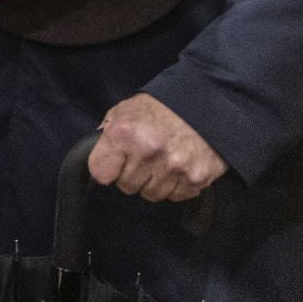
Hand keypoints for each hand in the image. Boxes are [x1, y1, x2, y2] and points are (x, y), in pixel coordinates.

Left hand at [89, 93, 227, 200]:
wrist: (205, 105)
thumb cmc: (160, 108)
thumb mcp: (125, 110)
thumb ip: (107, 133)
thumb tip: (97, 157)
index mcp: (125, 133)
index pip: (100, 173)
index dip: (105, 169)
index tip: (112, 164)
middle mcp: (148, 152)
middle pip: (126, 186)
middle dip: (131, 175)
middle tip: (142, 158)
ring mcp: (173, 168)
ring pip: (151, 194)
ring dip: (153, 183)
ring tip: (161, 162)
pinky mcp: (196, 179)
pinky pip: (175, 196)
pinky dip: (175, 186)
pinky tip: (177, 168)